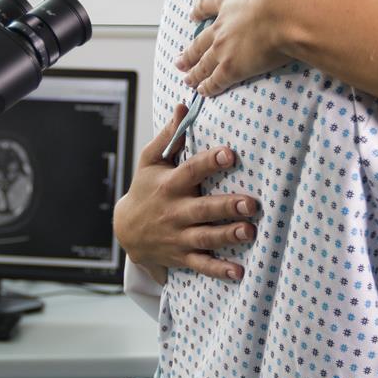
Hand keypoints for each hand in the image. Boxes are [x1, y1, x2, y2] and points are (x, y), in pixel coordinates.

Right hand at [113, 104, 255, 281]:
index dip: (209, 162)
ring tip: (249, 232)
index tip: (229, 154)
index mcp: (170, 185)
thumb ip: (170, 136)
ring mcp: (179, 236)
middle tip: (251, 203)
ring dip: (227, 236)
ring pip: (205, 237)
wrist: (126, 232)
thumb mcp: (150, 161)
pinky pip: (201, 265)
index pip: (190, 171)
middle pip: (203, 209)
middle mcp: (175, 211)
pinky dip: (219, 271)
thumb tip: (184, 105)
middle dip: (226, 206)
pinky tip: (238, 272)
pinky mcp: (182, 256)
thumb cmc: (145, 189)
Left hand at [177, 0, 307, 96]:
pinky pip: (216, 80)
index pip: (210, 4)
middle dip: (190, 51)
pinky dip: (208, 87)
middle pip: (200, 40)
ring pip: (204, 63)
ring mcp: (225, 47)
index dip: (200, 10)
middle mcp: (223, 24)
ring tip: (187, 79)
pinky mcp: (233, 67)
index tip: (193, 14)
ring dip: (194, 72)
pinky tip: (203, 92)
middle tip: (180, 59)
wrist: (286, 5)